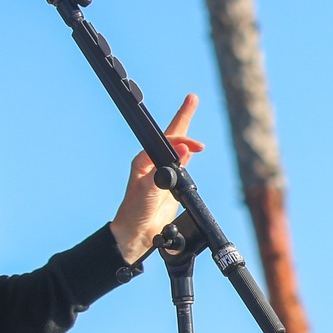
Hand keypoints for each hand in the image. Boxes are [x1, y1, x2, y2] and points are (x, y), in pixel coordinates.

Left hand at [110, 94, 206, 263]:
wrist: (135, 234)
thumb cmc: (135, 212)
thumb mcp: (149, 191)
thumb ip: (166, 172)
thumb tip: (184, 151)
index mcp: (144, 161)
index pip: (168, 141)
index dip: (184, 140)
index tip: (197, 147)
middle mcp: (153, 163)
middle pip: (171, 135)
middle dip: (183, 116)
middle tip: (192, 98)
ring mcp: (162, 173)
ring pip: (177, 147)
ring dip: (185, 131)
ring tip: (190, 109)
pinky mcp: (170, 185)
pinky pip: (182, 163)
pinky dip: (188, 152)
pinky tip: (193, 148)